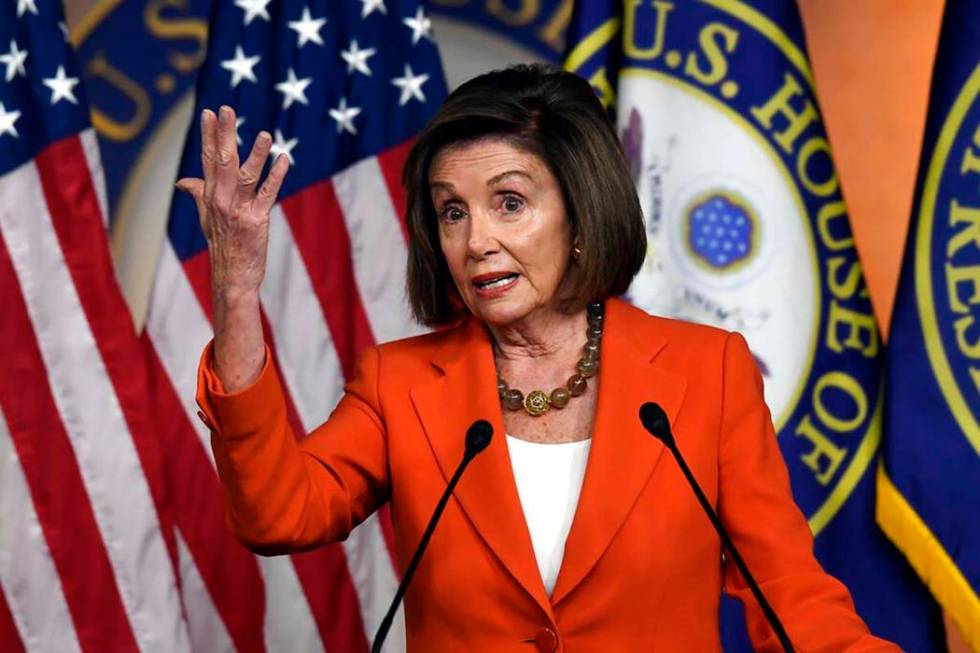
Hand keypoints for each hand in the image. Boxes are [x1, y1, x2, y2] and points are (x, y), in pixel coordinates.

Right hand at [176, 105, 287, 389]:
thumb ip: (198, 195)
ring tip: (265, 134)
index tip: (209, 112)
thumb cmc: (222, 246)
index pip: (208, 159)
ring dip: (256, 154)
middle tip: (226, 109)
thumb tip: (182, 181)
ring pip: (246, 176)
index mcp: (210, 196)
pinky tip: (285, 160)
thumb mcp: (207, 218)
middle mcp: (221, 200)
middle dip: (225, 134)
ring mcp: (239, 210)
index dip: (209, 136)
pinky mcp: (256, 221)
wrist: (231, 277)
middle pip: (222, 161)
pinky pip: (267, 194)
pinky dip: (277, 177)